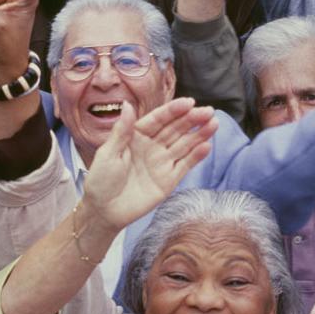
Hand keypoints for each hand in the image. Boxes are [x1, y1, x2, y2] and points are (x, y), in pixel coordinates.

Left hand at [79, 98, 218, 229]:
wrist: (104, 211)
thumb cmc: (101, 180)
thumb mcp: (107, 153)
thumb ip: (122, 130)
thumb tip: (128, 104)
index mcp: (136, 135)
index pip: (158, 119)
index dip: (173, 111)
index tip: (189, 102)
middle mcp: (152, 146)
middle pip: (175, 129)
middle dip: (192, 120)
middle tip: (208, 112)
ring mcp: (162, 162)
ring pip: (184, 145)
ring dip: (199, 134)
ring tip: (214, 124)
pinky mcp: (169, 180)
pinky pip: (185, 165)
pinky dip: (196, 156)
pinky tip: (206, 146)